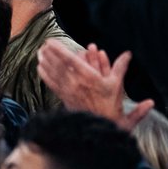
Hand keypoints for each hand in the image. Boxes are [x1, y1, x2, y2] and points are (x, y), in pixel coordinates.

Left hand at [37, 41, 153, 129]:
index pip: (70, 60)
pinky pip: (52, 84)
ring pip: (53, 73)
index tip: (50, 41)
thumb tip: (128, 54)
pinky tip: (39, 68)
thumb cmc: (111, 106)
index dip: (59, 50)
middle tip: (43, 44)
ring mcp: (68, 90)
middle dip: (50, 53)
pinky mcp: (64, 98)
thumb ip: (120, 67)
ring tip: (39, 52)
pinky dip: (45, 75)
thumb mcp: (117, 85)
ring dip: (45, 61)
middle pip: (58, 64)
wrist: (101, 127)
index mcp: (88, 77)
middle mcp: (75, 83)